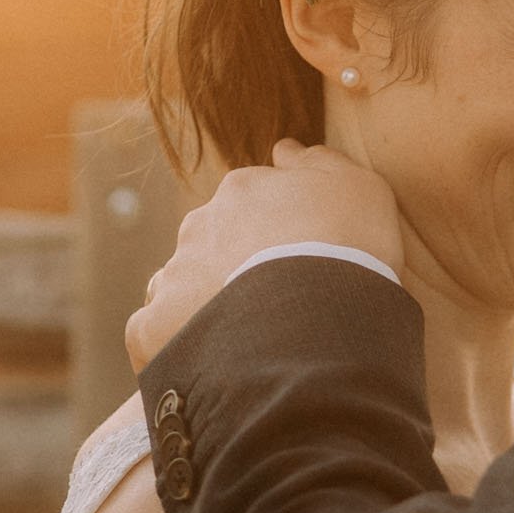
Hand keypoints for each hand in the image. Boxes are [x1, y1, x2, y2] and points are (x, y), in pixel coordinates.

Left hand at [125, 141, 404, 373]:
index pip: (249, 207)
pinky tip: (207, 363)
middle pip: (211, 245)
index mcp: (242, 191)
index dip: (274, 238)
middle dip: (233, 269)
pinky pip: (155, 333)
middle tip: (274, 306)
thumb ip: (320, 163)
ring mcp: (175, 274)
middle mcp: (200, 225)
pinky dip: (175, 344)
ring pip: (181, 287)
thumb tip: (284, 149)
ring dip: (204, 306)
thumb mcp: (359, 189)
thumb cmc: (349, 245)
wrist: (317, 314)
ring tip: (244, 341)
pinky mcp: (155, 326)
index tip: (298, 265)